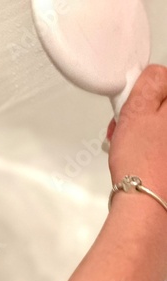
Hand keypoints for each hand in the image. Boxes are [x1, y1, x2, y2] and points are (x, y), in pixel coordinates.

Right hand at [107, 65, 166, 198]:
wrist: (146, 199)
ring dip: (145, 126)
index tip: (132, 101)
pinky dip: (151, 142)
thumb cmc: (142, 161)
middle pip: (163, 105)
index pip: (164, 80)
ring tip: (130, 141)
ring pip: (161, 123)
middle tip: (127, 124)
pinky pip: (160, 141)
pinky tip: (140, 152)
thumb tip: (154, 73)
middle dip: (144, 109)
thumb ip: (150, 82)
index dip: (145, 89)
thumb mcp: (137, 109)